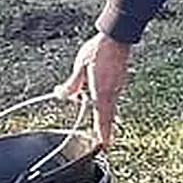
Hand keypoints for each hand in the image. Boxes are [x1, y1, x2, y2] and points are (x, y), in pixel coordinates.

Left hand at [57, 32, 131, 147]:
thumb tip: (63, 94)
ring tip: (85, 100)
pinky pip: (110, 95)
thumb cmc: (98, 50)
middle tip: (100, 137)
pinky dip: (102, 98)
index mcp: (101, 91)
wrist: (116, 36)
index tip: (104, 146)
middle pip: (106, 114)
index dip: (103, 133)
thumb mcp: (80, 66)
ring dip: (98, 107)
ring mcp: (117, 86)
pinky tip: (94, 87)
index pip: (102, 118)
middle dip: (101, 125)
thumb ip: (72, 83)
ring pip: (108, 104)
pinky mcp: (119, 80)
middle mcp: (112, 92)